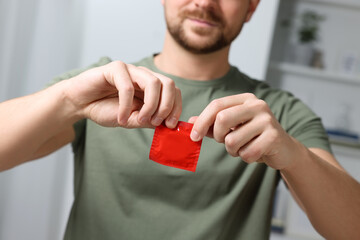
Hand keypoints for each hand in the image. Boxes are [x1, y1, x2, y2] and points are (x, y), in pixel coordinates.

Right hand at [65, 61, 181, 128]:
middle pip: (169, 84)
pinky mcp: (115, 68)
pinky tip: (120, 118)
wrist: (80, 103)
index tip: (170, 125)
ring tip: (140, 120)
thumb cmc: (105, 108)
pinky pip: (128, 87)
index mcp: (151, 87)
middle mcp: (144, 76)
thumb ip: (148, 120)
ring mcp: (131, 70)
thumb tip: (167, 124)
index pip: (173, 91)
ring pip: (153, 83)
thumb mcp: (131, 120)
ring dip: (150, 106)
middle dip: (167, 106)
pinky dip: (126, 106)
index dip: (176, 107)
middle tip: (157, 122)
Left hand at [189, 93, 297, 169]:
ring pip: (233, 140)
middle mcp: (257, 105)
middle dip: (218, 135)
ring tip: (243, 147)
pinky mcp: (274, 137)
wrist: (283, 149)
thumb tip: (190, 121)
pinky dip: (246, 157)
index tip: (193, 136)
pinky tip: (255, 153)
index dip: (202, 121)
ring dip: (233, 150)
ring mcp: (267, 120)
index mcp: (245, 99)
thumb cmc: (253, 137)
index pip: (216, 105)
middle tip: (224, 141)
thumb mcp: (231, 128)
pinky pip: (247, 153)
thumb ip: (212, 124)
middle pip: (222, 119)